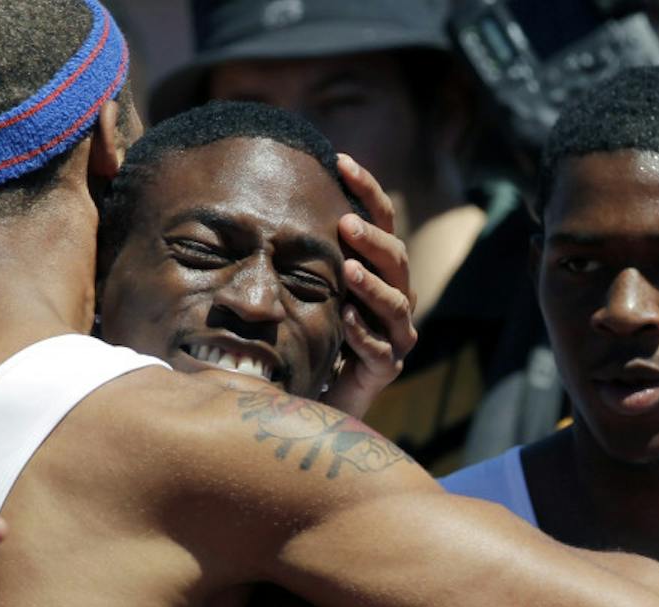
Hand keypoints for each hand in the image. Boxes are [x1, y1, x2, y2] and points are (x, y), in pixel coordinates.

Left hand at [321, 153, 417, 420]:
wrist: (313, 393)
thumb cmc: (308, 330)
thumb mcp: (301, 280)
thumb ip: (295, 244)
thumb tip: (262, 186)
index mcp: (376, 267)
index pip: (379, 219)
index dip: (366, 189)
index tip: (340, 160)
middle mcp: (392, 296)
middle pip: (396, 259)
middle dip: (373, 241)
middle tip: (346, 225)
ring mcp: (392, 334)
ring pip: (396, 304)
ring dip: (372, 286)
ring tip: (349, 271)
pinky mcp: (384, 370)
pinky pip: (381, 351)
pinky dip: (364, 334)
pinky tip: (345, 318)